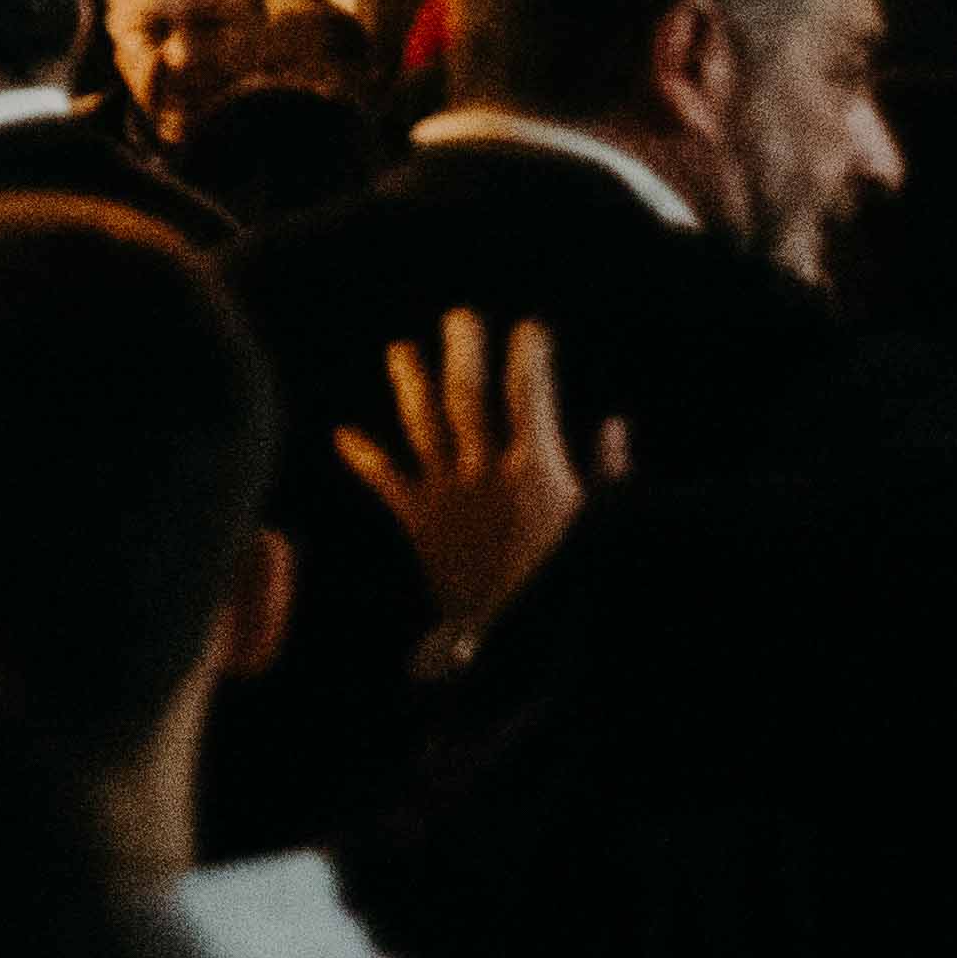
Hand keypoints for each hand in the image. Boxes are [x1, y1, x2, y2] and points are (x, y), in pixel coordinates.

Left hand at [334, 307, 624, 638]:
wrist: (514, 640)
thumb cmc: (569, 582)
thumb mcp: (602, 526)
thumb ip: (606, 473)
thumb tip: (613, 426)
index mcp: (536, 469)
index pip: (530, 397)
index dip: (528, 359)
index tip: (530, 328)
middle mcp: (485, 472)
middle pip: (470, 398)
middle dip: (464, 354)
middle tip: (459, 317)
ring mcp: (448, 494)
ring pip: (425, 426)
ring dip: (411, 385)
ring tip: (399, 350)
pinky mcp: (421, 521)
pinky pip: (388, 483)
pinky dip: (365, 458)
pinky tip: (343, 434)